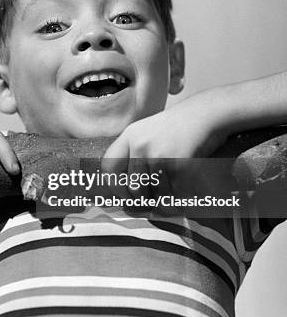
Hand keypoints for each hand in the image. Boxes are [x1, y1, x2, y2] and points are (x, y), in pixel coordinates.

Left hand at [101, 94, 228, 200]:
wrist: (207, 115)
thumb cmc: (178, 128)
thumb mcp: (147, 133)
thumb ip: (133, 155)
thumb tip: (126, 193)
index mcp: (130, 136)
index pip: (109, 167)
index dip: (114, 186)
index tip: (124, 195)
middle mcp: (140, 145)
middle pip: (132, 188)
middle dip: (143, 200)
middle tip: (153, 201)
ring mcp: (159, 154)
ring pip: (154, 195)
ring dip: (164, 201)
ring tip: (172, 195)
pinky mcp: (179, 164)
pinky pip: (174, 194)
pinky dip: (180, 199)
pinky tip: (184, 192)